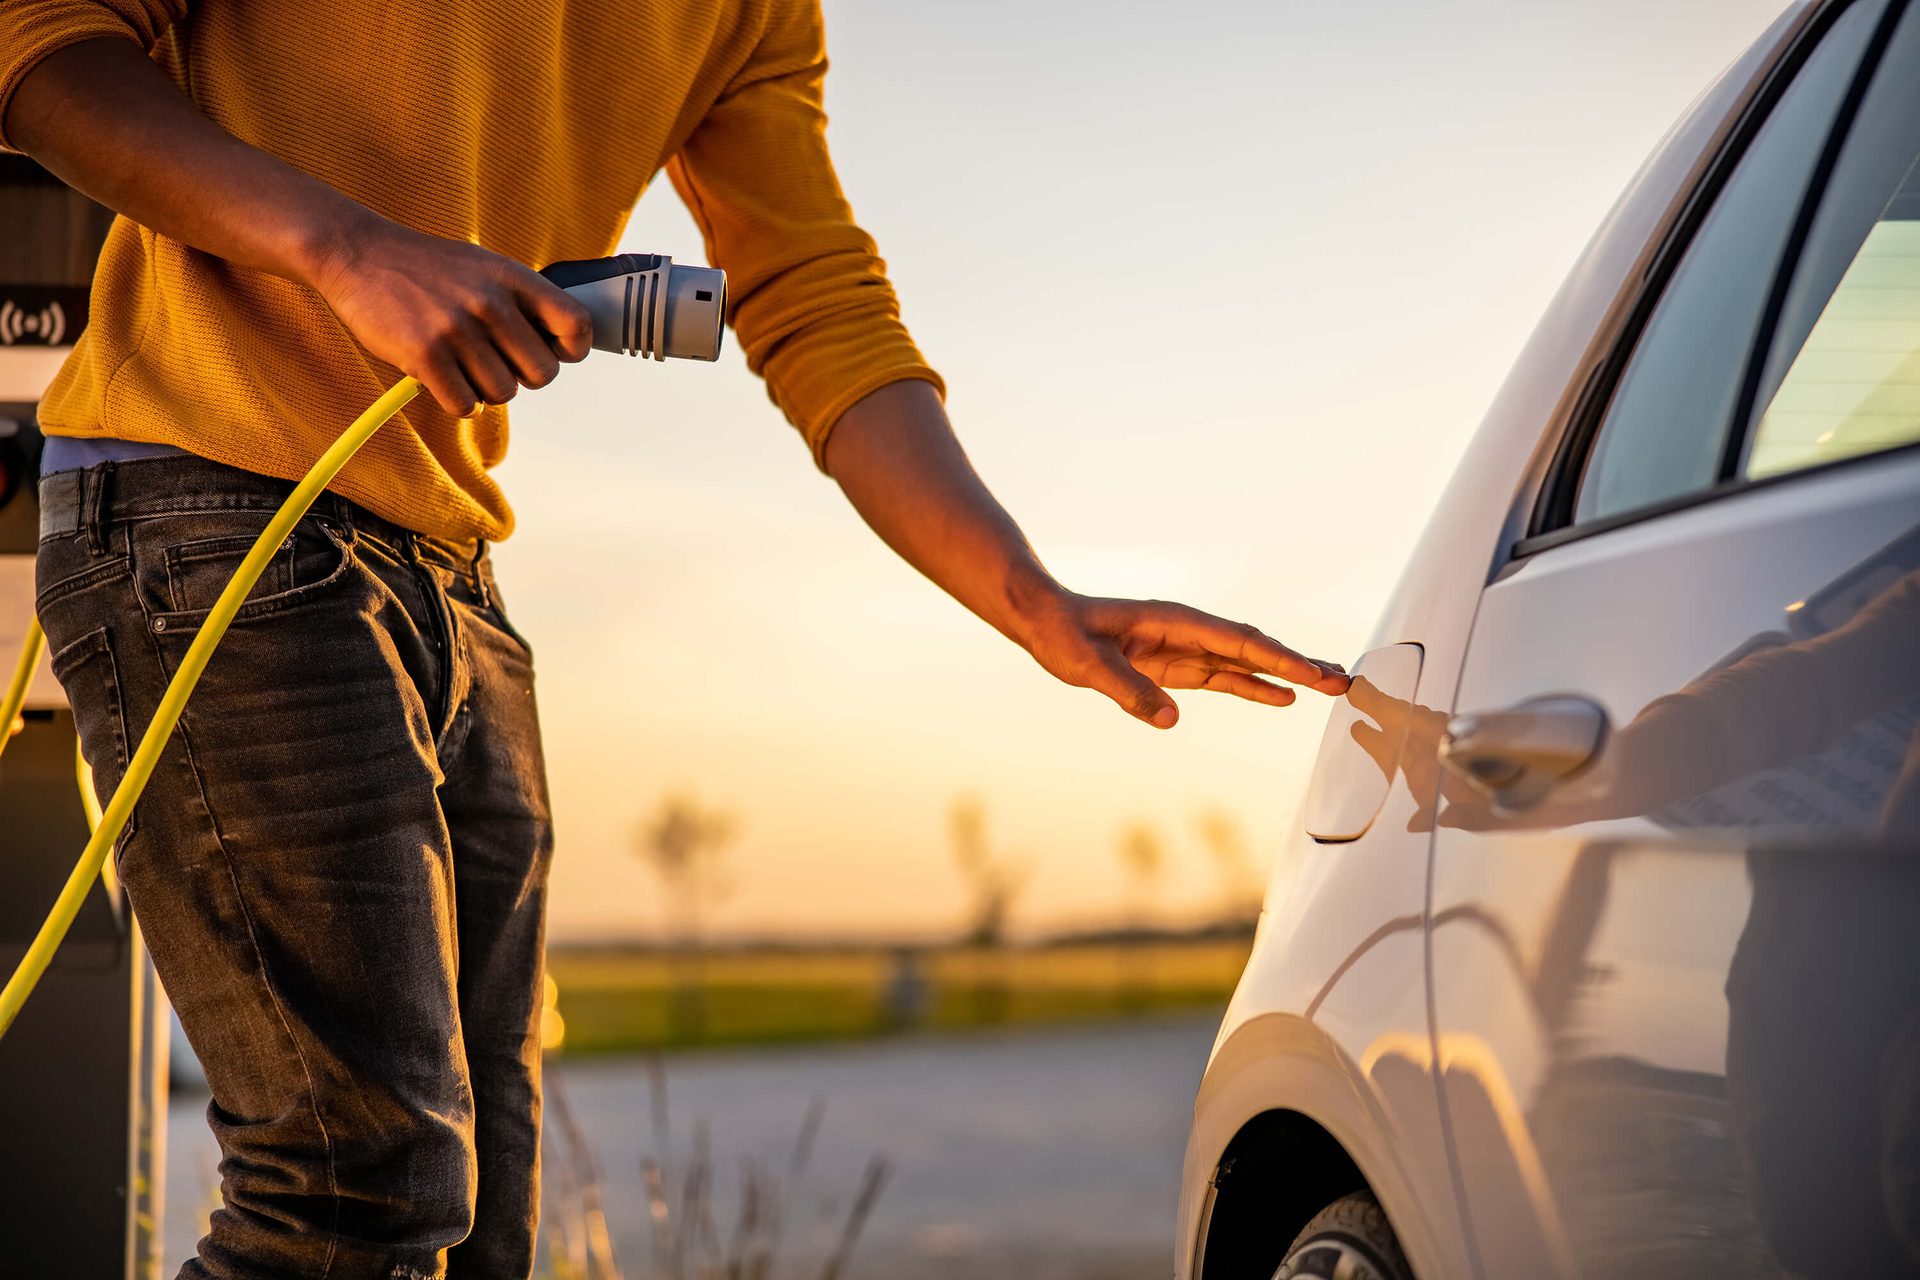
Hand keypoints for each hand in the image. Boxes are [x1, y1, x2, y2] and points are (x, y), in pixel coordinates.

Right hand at [308, 219, 592, 415]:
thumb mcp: (485, 266)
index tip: (552, 353)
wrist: (358, 253)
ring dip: (484, 389)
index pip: (577, 325)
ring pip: (503, 394)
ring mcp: (457, 329)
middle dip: (522, 377)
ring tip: (461, 365)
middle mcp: (490, 302)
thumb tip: (561, 347)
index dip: (571, 350)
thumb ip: (522, 300)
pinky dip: (457, 401)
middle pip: (543, 374)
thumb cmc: (427, 268)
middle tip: (495, 363)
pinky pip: (465, 406)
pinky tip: (442, 377)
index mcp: (513, 278)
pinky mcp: (425, 355)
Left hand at [1020, 593, 1349, 728]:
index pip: (1236, 642)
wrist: (1043, 620)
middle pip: (1253, 648)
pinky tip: (1283, 697)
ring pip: (1246, 663)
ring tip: (1331, 687)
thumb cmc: (1061, 634)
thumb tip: (1170, 720)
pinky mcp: (1175, 667)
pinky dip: (1254, 687)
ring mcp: (1184, 648)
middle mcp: (1188, 631)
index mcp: (1174, 621)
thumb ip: (1127, 690)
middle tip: (1345, 682)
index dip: (1277, 659)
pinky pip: (1223, 677)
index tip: (1313, 675)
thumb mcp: (1086, 664)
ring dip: (1286, 676)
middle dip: (1298, 664)